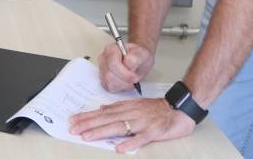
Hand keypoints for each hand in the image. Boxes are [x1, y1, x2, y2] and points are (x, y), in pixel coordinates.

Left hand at [69, 97, 195, 152]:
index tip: (74, 120)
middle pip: (107, 119)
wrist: (179, 108)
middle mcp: (132, 113)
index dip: (88, 116)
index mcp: (127, 107)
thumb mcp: (136, 104)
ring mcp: (142, 122)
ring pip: (119, 127)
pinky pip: (140, 138)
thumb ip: (119, 107)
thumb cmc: (157, 108)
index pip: (103, 112)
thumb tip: (102, 109)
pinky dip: (130, 142)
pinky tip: (119, 148)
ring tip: (87, 136)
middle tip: (73, 128)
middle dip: (88, 124)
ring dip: (101, 131)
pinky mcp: (153, 132)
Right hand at [98, 41, 153, 91]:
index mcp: (111, 49)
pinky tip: (125, 83)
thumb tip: (127, 63)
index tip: (135, 76)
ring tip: (130, 80)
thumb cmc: (138, 57)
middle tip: (134, 78)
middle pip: (109, 76)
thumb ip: (136, 57)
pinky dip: (120, 88)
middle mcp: (104, 59)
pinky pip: (109, 88)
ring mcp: (102, 69)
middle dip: (125, 81)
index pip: (113, 64)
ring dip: (123, 85)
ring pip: (109, 84)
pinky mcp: (103, 79)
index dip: (125, 73)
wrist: (138, 61)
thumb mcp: (142, 54)